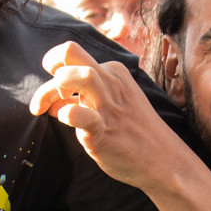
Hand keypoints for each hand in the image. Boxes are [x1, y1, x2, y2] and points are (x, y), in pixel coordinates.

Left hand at [29, 40, 189, 191]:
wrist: (161, 159)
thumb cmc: (131, 131)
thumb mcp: (110, 103)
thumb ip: (80, 99)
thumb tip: (52, 104)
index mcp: (111, 72)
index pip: (73, 55)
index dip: (55, 67)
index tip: (56, 91)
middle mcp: (110, 83)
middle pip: (71, 51)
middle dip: (50, 62)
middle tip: (50, 92)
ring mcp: (108, 105)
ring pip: (82, 75)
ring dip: (56, 85)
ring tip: (50, 108)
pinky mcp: (104, 130)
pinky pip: (82, 116)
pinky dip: (68, 114)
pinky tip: (64, 119)